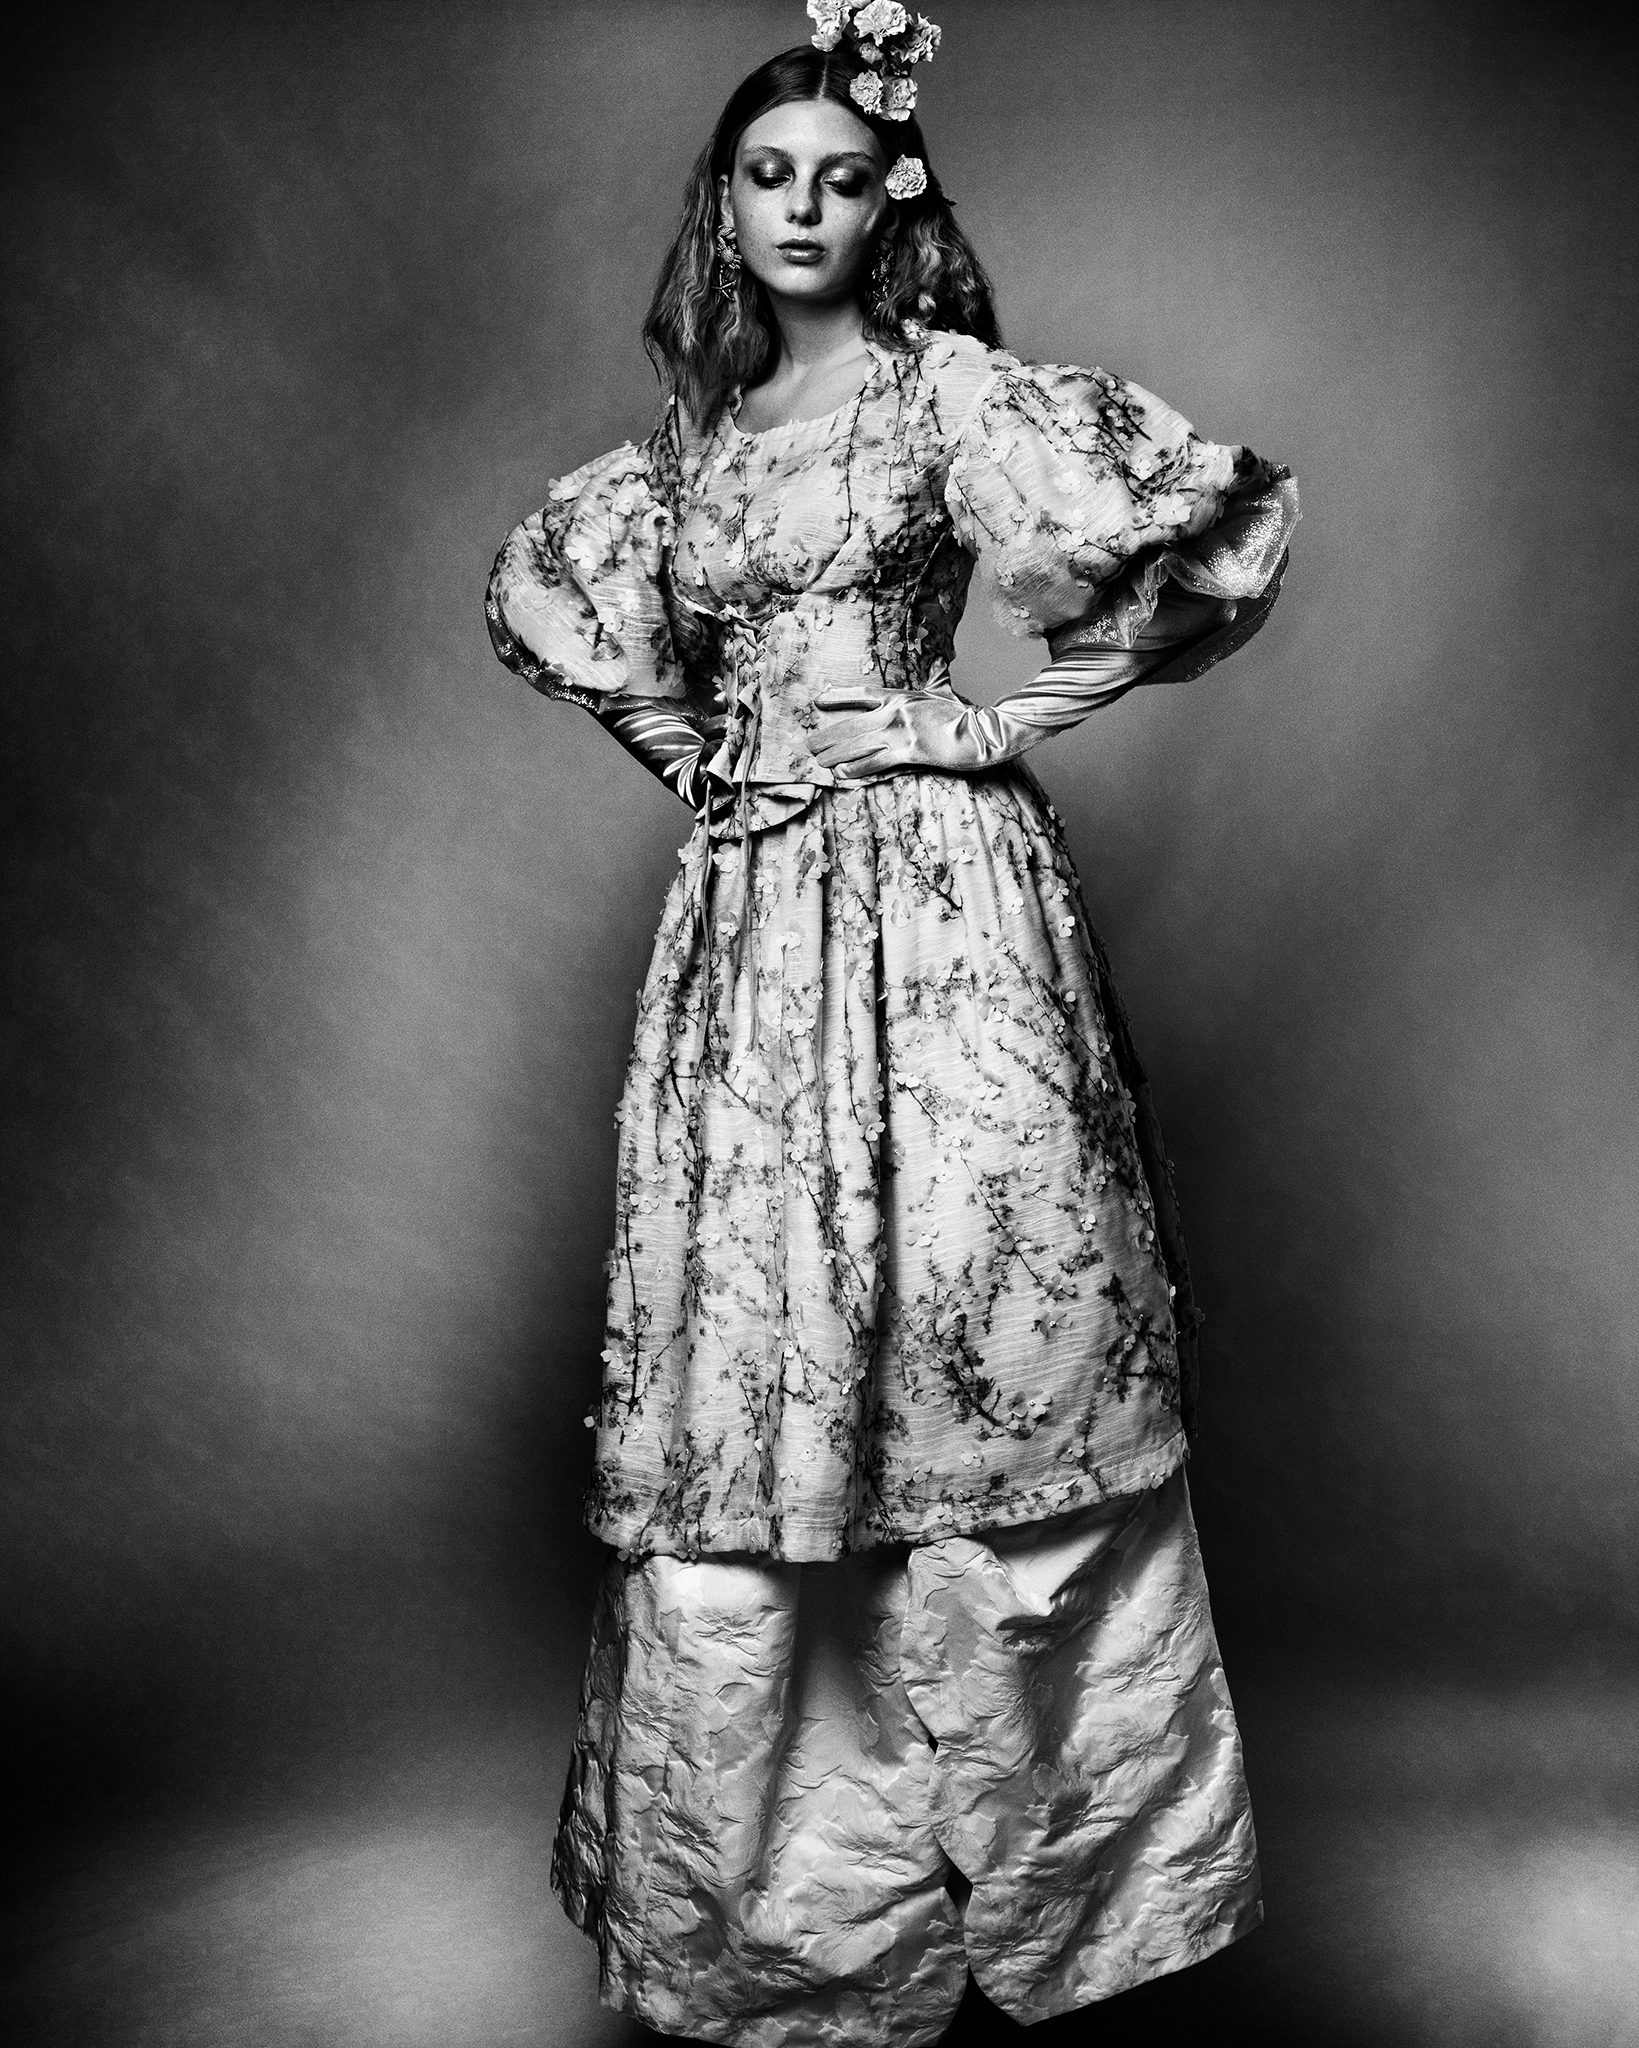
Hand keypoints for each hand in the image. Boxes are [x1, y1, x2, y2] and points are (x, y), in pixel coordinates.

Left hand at [808, 689, 1009, 780]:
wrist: (984, 731)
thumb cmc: (966, 714)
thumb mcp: (943, 693)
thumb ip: (931, 686)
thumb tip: (933, 673)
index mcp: (902, 697)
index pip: (863, 694)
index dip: (838, 697)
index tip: (818, 701)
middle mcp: (896, 712)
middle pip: (852, 724)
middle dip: (828, 735)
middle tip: (808, 744)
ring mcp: (901, 732)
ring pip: (858, 744)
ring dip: (835, 754)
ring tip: (819, 762)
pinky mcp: (909, 752)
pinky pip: (875, 762)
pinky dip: (857, 768)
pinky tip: (842, 774)